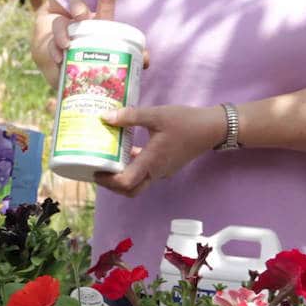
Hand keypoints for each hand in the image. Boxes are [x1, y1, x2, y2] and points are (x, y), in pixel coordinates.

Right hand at [48, 0, 148, 74]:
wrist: (63, 70)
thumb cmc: (89, 63)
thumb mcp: (107, 61)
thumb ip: (127, 58)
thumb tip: (146, 60)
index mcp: (96, 27)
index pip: (102, 11)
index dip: (106, 3)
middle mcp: (79, 26)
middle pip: (79, 9)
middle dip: (80, 8)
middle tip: (82, 15)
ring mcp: (64, 34)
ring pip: (61, 24)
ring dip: (63, 31)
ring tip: (66, 44)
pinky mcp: (51, 45)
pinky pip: (50, 45)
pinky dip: (54, 51)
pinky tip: (59, 58)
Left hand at [94, 105, 226, 196]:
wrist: (212, 128)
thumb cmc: (185, 121)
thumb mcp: (156, 115)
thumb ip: (130, 116)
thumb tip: (105, 117)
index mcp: (152, 162)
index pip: (125, 183)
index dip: (107, 181)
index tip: (94, 171)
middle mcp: (156, 172)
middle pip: (129, 190)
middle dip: (111, 185)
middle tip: (97, 171)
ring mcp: (162, 171)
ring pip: (138, 183)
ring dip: (122, 178)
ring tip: (107, 162)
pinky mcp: (166, 167)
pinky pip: (146, 173)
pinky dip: (133, 168)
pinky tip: (126, 151)